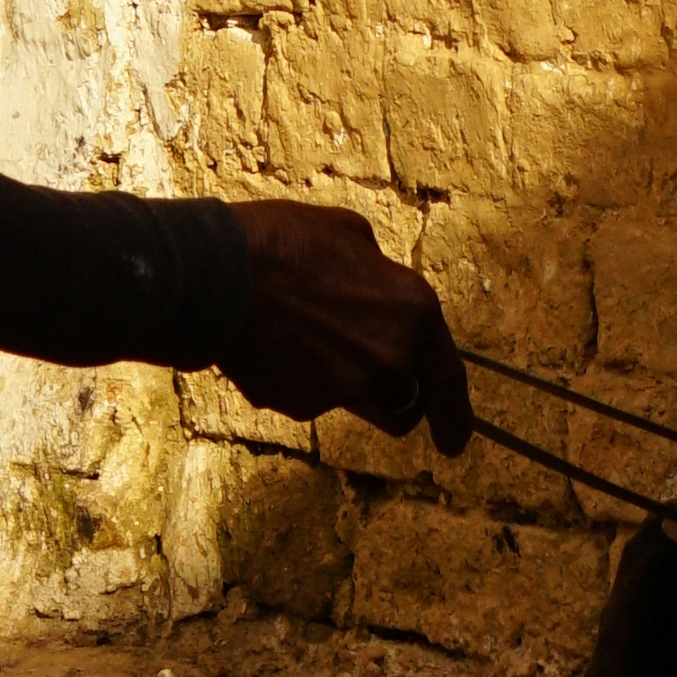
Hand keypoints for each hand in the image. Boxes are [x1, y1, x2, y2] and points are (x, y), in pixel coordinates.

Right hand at [218, 203, 470, 451]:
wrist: (220, 273)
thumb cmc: (285, 242)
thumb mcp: (351, 234)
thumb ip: (379, 275)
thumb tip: (377, 291)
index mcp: (412, 312)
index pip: (449, 382)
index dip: (456, 417)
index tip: (456, 442)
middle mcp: (387, 360)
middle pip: (404, 409)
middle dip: (394, 398)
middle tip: (367, 370)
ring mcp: (344, 389)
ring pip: (357, 403)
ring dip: (345, 383)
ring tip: (304, 338)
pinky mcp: (301, 406)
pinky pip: (310, 399)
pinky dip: (299, 380)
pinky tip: (274, 343)